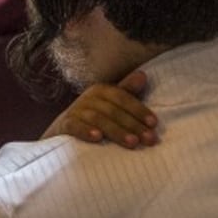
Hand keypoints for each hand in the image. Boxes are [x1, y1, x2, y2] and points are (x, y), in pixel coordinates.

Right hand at [41, 70, 157, 148]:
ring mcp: (75, 111)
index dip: (139, 110)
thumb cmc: (95, 116)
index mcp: (102, 90)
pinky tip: (98, 138)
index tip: (154, 124)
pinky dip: (86, 131)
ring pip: (98, 119)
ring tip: (132, 143)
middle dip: (133, 125)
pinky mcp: (64, 125)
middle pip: (113, 110)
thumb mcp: (111, 104)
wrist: (63, 129)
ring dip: (117, 131)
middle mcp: (88, 97)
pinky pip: (75, 126)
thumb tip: (143, 75)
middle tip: (149, 139)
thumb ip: (127, 92)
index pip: (123, 97)